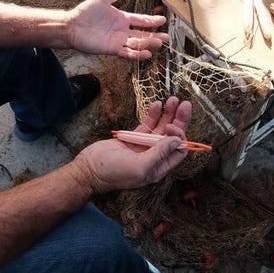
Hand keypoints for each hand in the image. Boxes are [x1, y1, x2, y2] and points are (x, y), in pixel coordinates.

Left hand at [68, 0, 168, 59]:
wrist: (73, 26)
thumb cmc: (86, 12)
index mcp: (122, 18)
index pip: (141, 20)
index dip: (152, 20)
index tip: (163, 20)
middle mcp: (123, 30)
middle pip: (143, 34)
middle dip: (155, 36)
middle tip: (167, 38)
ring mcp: (119, 41)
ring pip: (138, 44)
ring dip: (148, 44)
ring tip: (159, 44)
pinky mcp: (113, 49)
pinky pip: (128, 53)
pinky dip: (137, 55)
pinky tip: (146, 54)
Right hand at [69, 97, 192, 193]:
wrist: (88, 169)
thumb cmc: (112, 173)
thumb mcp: (138, 166)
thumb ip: (158, 154)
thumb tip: (176, 140)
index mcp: (158, 167)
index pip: (178, 150)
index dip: (179, 137)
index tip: (171, 127)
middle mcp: (154, 157)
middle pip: (172, 136)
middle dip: (179, 120)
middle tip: (184, 104)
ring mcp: (143, 146)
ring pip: (161, 128)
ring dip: (168, 114)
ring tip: (173, 99)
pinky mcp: (133, 138)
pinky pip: (147, 125)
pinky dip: (153, 115)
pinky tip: (157, 105)